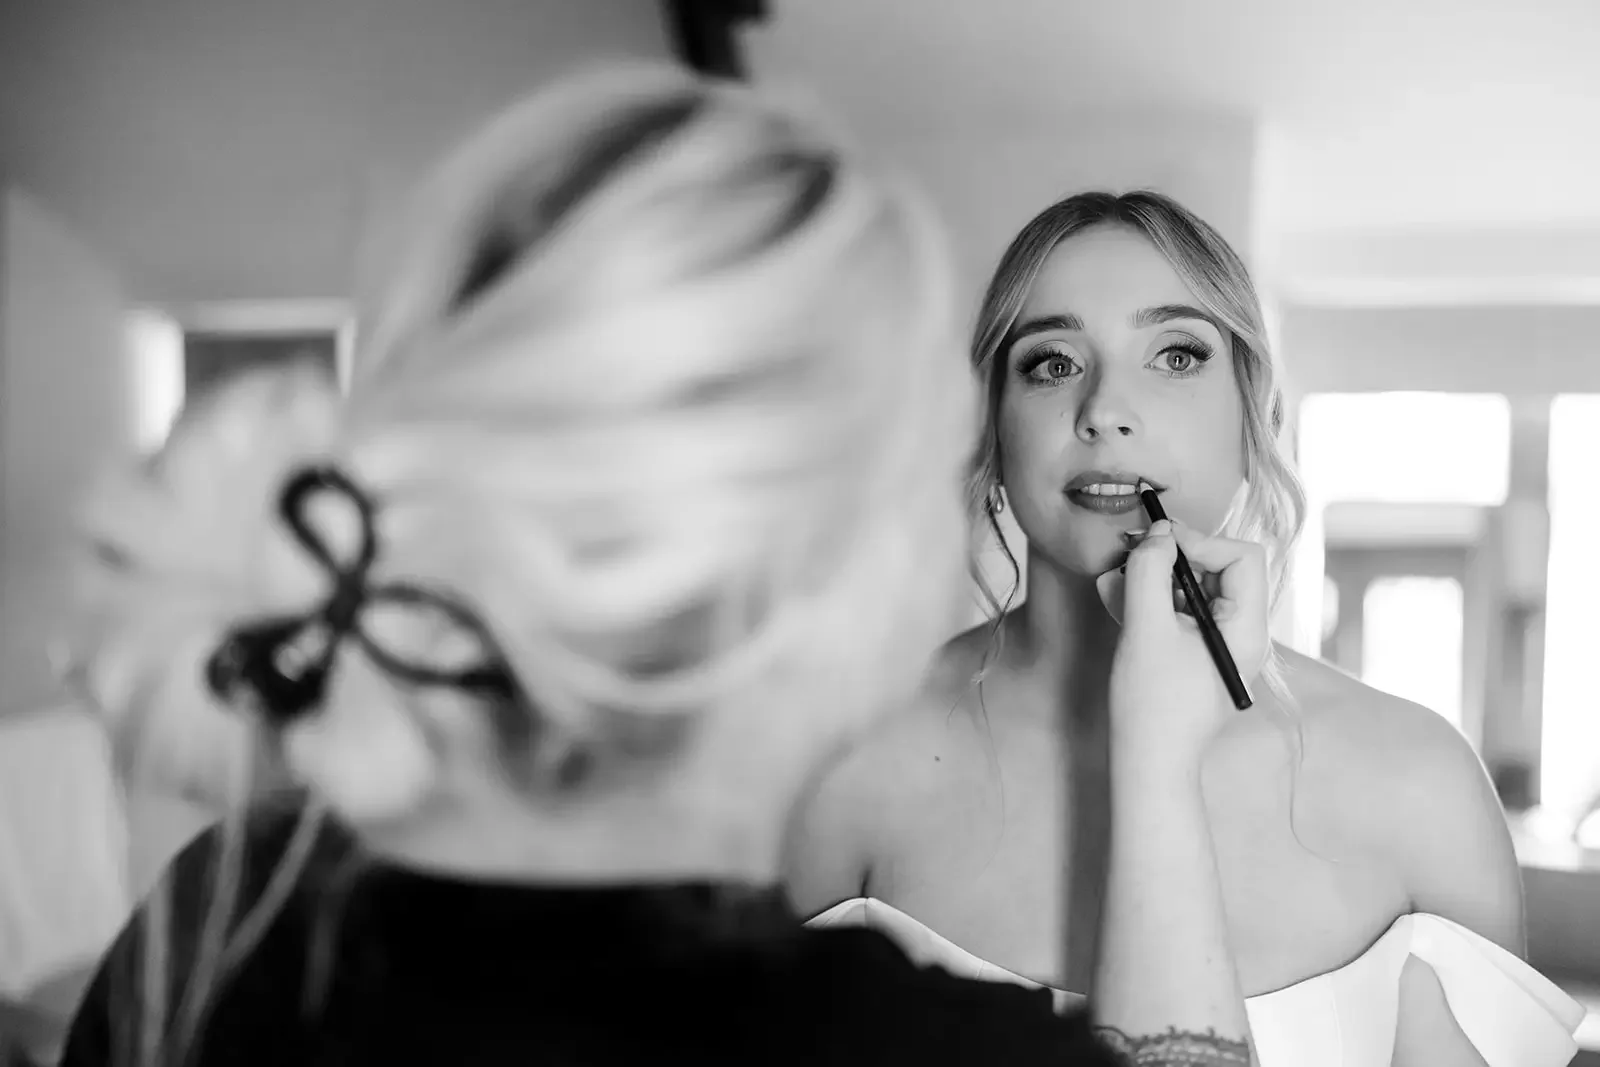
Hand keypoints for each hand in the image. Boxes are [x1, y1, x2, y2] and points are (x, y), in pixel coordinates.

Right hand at [1107, 520, 1269, 772]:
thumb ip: (1150, 574)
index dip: (1200, 542)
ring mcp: (1220, 644)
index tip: (1157, 545)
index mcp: (1247, 629)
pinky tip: (1115, 596)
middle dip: (1172, 558)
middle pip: (1219, 568)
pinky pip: (1178, 612)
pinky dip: (1150, 600)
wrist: (1147, 764)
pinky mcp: (1196, 654)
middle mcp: (1242, 633)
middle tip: (1132, 555)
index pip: (1242, 557)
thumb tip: (1158, 534)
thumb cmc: (1151, 705)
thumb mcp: (1145, 629)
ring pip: (1194, 588)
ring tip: (1114, 579)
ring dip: (1154, 577)